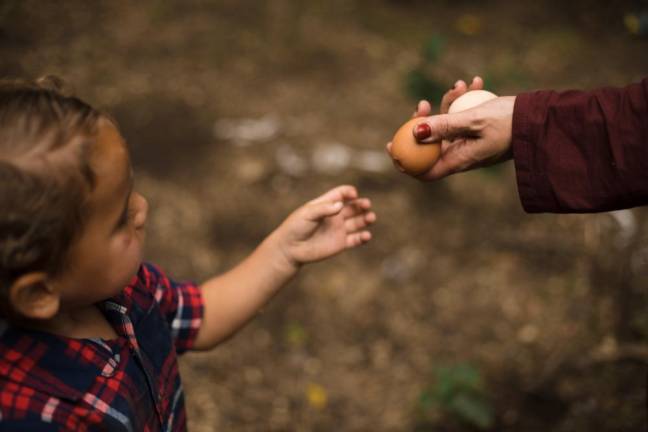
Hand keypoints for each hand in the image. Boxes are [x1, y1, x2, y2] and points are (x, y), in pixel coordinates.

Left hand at [272, 185, 374, 269]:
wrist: (290, 248)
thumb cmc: (295, 227)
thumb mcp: (307, 214)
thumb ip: (324, 209)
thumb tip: (340, 205)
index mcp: (326, 204)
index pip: (341, 194)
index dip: (349, 192)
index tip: (353, 194)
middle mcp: (335, 215)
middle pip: (353, 207)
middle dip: (362, 204)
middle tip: (366, 205)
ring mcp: (339, 229)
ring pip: (358, 222)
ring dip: (366, 219)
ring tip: (371, 218)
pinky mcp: (341, 243)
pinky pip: (356, 239)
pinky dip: (363, 237)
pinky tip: (366, 236)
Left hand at [386, 76, 515, 180]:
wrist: (543, 119)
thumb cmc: (510, 122)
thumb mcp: (473, 121)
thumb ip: (443, 126)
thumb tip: (413, 132)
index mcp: (459, 161)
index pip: (423, 170)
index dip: (405, 161)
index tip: (391, 144)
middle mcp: (462, 154)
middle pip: (431, 144)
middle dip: (424, 122)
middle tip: (422, 104)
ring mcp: (471, 142)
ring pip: (448, 124)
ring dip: (450, 103)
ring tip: (461, 84)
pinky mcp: (480, 129)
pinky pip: (465, 116)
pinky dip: (466, 100)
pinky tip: (475, 82)